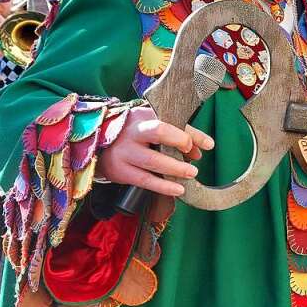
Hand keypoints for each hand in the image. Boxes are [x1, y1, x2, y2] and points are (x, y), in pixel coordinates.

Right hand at [97, 105, 214, 195]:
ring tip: (191, 174)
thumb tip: (200, 150)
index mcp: (144, 116)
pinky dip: (162, 186)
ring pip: (153, 160)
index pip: (171, 122)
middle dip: (181, 142)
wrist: (98, 144)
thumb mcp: (152, 126)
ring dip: (175, 168)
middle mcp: (133, 131)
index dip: (190, 134)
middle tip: (195, 157)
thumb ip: (178, 135)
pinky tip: (177, 189)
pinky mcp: (120, 170)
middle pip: (159, 132)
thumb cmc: (134, 134)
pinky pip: (144, 180)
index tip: (208, 144)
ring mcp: (125, 151)